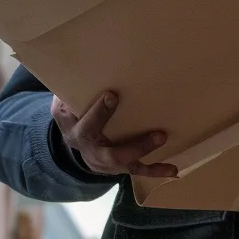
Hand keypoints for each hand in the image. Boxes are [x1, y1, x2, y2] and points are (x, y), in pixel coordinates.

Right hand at [50, 92, 177, 177]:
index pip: (86, 124)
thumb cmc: (74, 113)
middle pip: (110, 153)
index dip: (99, 112)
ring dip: (144, 151)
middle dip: (133, 145)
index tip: (112, 95)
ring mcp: (105, 161)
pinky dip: (155, 170)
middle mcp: (90, 150)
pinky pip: (137, 170)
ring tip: (163, 139)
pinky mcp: (120, 166)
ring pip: (125, 162)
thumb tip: (82, 68)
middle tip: (157, 133)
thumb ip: (71, 90)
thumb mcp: (65, 101)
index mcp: (75, 129)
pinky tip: (172, 169)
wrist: (76, 142)